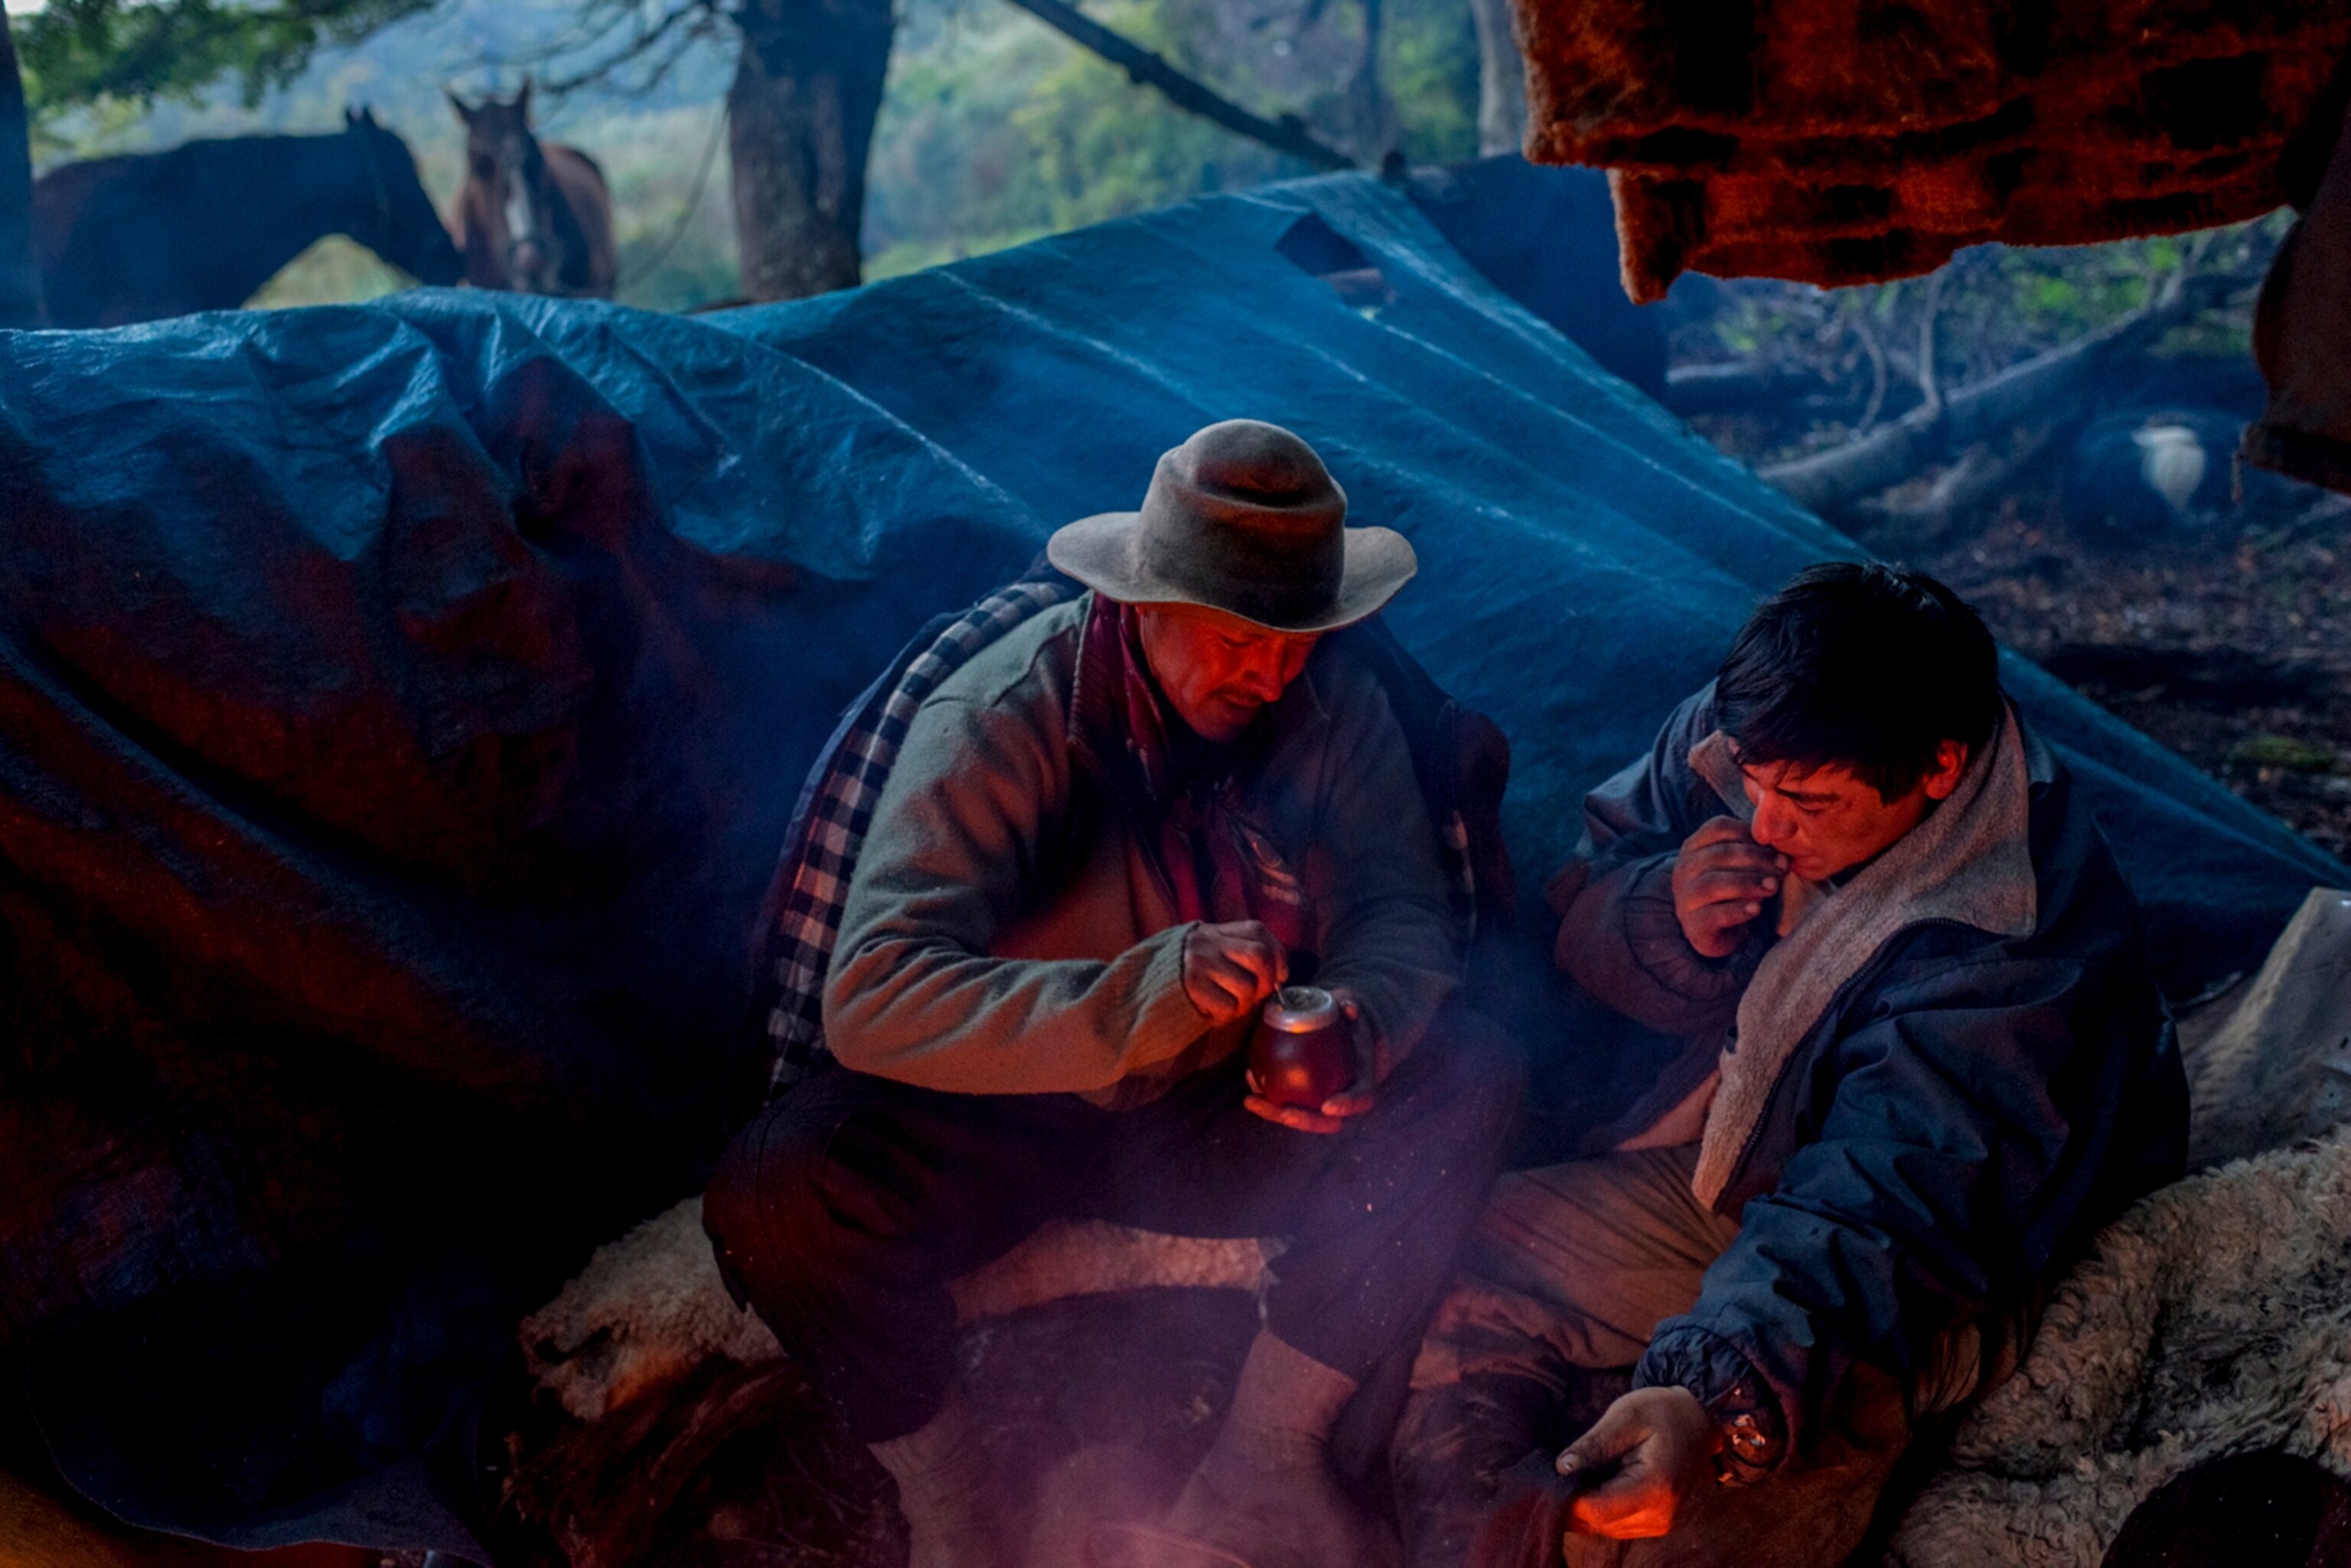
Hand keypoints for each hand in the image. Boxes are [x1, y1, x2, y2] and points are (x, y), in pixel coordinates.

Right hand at [1181, 920, 1287, 1027]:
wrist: (1140, 985)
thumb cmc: (1186, 972)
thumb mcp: (1209, 950)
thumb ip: (1239, 952)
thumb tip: (1279, 975)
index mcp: (1216, 931)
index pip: (1258, 931)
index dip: (1277, 954)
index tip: (1279, 974)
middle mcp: (1208, 942)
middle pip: (1259, 956)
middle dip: (1267, 981)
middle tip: (1257, 994)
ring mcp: (1200, 964)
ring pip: (1247, 987)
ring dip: (1244, 1004)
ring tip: (1230, 1004)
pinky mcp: (1192, 987)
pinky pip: (1228, 1006)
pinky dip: (1227, 1015)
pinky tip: (1213, 1011)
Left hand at [1244, 986, 1374, 1134]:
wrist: (1342, 1029)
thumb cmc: (1348, 1020)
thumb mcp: (1352, 1008)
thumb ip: (1351, 1007)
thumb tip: (1348, 1007)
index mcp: (1362, 1079)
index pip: (1361, 1098)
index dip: (1347, 1105)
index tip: (1327, 1106)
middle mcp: (1343, 1097)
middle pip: (1327, 1121)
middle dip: (1305, 1121)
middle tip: (1285, 1113)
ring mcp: (1319, 1100)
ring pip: (1299, 1116)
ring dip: (1274, 1112)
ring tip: (1252, 1100)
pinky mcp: (1299, 1095)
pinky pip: (1283, 1101)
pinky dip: (1265, 1093)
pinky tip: (1249, 1076)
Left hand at [1556, 1387, 1720, 1540]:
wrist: (1698, 1422)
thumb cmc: (1663, 1412)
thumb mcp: (1625, 1416)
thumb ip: (1594, 1444)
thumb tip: (1561, 1468)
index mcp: (1655, 1488)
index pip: (1598, 1510)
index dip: (1569, 1497)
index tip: (1552, 1474)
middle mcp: (1660, 1516)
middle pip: (1598, 1523)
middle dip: (1573, 1501)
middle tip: (1560, 1470)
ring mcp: (1660, 1523)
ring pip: (1604, 1528)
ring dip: (1585, 1505)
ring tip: (1578, 1472)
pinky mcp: (1655, 1522)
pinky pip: (1616, 1524)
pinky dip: (1599, 1508)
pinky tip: (1594, 1483)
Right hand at [1669, 816, 1788, 958]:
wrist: (1719, 932)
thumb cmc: (1734, 890)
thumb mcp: (1745, 865)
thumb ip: (1763, 846)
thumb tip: (1789, 827)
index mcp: (1695, 846)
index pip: (1719, 828)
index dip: (1751, 835)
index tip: (1778, 848)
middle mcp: (1684, 869)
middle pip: (1720, 854)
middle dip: (1756, 859)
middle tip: (1782, 867)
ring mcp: (1685, 897)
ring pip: (1714, 883)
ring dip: (1748, 883)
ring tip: (1773, 887)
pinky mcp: (1694, 925)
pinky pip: (1715, 915)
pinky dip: (1738, 910)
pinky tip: (1756, 909)